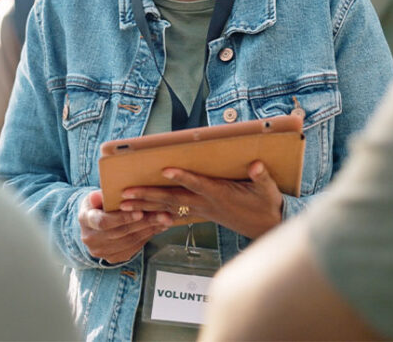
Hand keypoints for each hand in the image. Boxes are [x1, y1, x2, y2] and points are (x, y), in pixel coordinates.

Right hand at [78, 190, 171, 263]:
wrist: (94, 225)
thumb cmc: (97, 205)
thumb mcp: (95, 197)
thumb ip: (98, 197)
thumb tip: (99, 196)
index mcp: (85, 221)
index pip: (103, 222)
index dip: (122, 218)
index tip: (140, 212)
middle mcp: (91, 239)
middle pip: (121, 232)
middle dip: (144, 222)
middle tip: (163, 214)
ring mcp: (102, 251)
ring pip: (130, 241)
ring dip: (150, 229)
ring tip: (165, 219)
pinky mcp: (114, 257)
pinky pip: (134, 247)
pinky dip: (148, 236)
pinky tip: (159, 227)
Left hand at [119, 161, 282, 238]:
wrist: (266, 227)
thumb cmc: (266, 205)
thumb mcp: (268, 190)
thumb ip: (261, 177)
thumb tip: (256, 165)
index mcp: (220, 194)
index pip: (198, 184)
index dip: (183, 177)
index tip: (165, 169)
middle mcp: (206, 204)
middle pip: (173, 199)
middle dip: (149, 196)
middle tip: (127, 194)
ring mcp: (201, 210)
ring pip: (168, 208)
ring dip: (146, 205)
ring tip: (124, 203)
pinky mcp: (200, 214)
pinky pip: (174, 215)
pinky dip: (157, 215)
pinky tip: (141, 215)